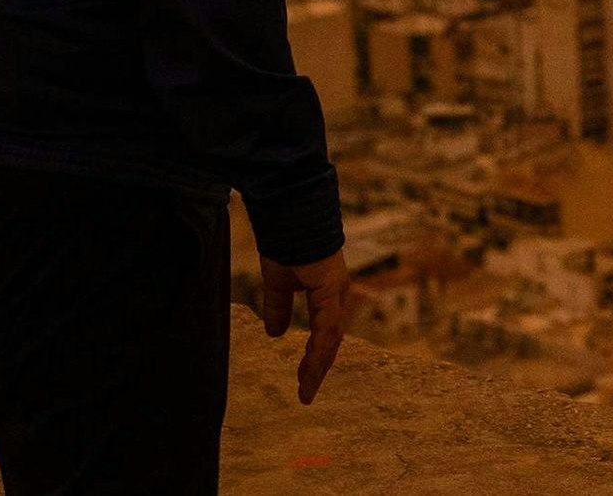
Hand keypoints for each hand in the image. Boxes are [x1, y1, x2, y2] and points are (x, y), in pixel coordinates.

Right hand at [257, 250, 351, 403]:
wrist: (290, 220)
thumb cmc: (286, 245)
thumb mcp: (278, 285)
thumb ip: (278, 308)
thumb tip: (275, 333)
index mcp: (326, 295)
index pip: (324, 333)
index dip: (314, 357)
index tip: (303, 379)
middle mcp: (337, 297)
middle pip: (331, 341)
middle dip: (317, 368)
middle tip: (305, 393)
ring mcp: (337, 294)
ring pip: (330, 340)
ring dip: (317, 366)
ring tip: (306, 389)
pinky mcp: (332, 291)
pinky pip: (326, 328)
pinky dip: (319, 351)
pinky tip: (311, 368)